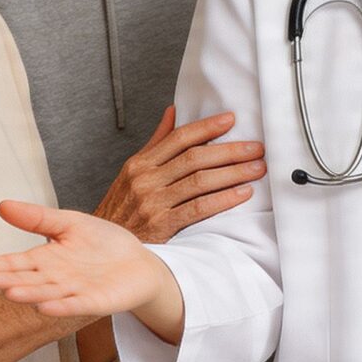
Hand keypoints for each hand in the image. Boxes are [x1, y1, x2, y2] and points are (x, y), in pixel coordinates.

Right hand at [0, 200, 174, 320]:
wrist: (138, 263)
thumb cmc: (101, 244)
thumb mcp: (69, 223)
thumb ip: (38, 218)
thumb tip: (2, 205)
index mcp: (42, 261)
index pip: (9, 263)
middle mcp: (52, 280)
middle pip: (23, 280)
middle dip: (2, 280)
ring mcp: (72, 293)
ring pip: (45, 294)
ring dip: (29, 294)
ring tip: (10, 292)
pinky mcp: (95, 302)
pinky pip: (76, 305)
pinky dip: (62, 307)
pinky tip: (46, 307)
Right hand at [91, 107, 265, 243]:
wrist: (104, 248)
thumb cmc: (121, 210)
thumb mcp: (132, 173)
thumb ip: (156, 143)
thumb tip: (172, 112)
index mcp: (140, 164)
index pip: (179, 138)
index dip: (207, 127)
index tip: (231, 119)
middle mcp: (146, 180)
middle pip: (194, 158)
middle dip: (230, 150)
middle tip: (256, 147)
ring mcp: (153, 202)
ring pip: (200, 181)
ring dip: (233, 173)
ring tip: (257, 168)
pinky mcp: (162, 226)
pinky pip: (199, 208)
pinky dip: (223, 199)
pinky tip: (242, 193)